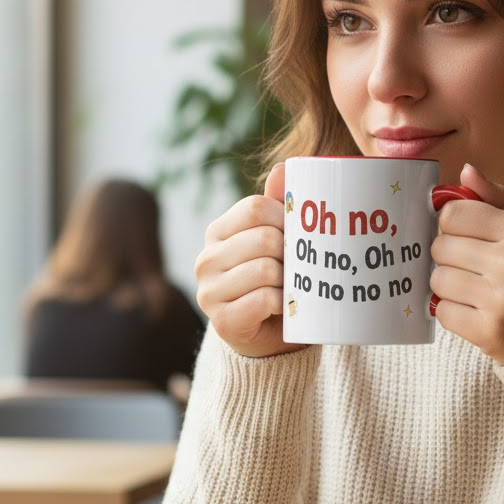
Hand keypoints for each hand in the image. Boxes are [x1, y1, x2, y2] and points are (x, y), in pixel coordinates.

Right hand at [195, 163, 305, 358]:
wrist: (266, 335)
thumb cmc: (274, 281)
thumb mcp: (275, 240)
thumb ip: (277, 205)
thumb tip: (282, 168)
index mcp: (217, 232)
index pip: (254, 208)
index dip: (284, 218)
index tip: (297, 234)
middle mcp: (205, 260)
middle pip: (264, 238)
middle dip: (290, 253)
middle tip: (298, 266)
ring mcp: (209, 292)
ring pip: (266, 270)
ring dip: (289, 281)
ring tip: (291, 287)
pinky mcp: (222, 321)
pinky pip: (265, 300)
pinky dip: (284, 303)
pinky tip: (285, 306)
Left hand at [429, 163, 503, 364]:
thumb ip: (499, 200)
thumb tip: (466, 171)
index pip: (454, 213)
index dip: (451, 224)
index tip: (463, 236)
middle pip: (441, 245)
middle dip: (449, 257)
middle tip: (471, 268)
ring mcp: (500, 299)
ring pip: (438, 279)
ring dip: (448, 286)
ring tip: (474, 291)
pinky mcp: (487, 331)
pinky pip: (442, 311)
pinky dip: (452, 312)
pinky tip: (474, 312)